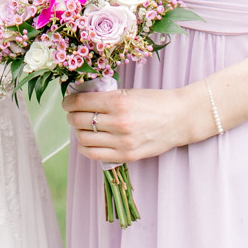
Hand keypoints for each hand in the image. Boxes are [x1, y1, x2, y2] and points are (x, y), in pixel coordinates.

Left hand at [64, 85, 212, 164]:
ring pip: (84, 139)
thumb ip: (106, 97)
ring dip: (77, 132)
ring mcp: (122, 141)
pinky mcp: (126, 155)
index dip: (69, 102)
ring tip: (81, 127)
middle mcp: (118, 122)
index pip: (81, 102)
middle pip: (79, 121)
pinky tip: (87, 142)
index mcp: (118, 101)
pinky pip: (94, 155)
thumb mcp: (130, 92)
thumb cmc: (155, 102)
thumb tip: (80, 100)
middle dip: (71, 116)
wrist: (179, 118)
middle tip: (72, 114)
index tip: (67, 102)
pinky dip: (85, 148)